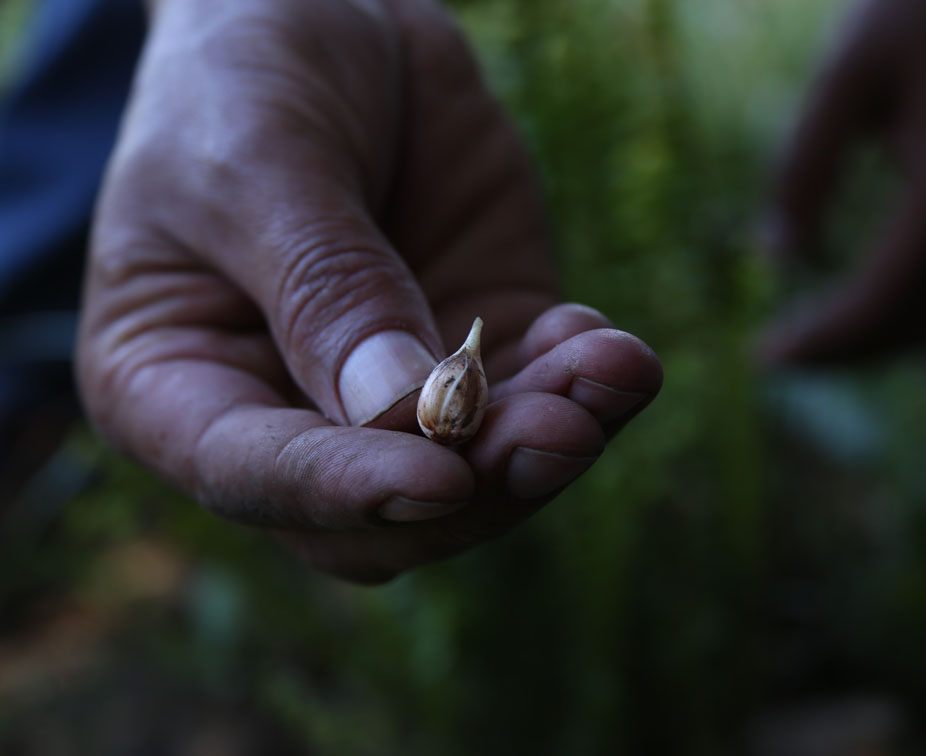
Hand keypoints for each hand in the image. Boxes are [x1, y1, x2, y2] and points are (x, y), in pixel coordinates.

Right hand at [77, 0, 661, 582]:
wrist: (332, 15)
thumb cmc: (243, 80)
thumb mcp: (259, 164)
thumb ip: (323, 286)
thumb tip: (397, 409)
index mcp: (181, 386)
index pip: (255, 475)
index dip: (346, 489)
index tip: (438, 478)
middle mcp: (291, 411)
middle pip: (385, 512)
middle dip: (478, 486)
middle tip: (558, 434)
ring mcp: (398, 388)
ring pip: (481, 472)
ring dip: (552, 439)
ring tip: (608, 377)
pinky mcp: (484, 344)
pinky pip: (543, 393)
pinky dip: (588, 385)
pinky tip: (622, 357)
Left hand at [761, 0, 925, 363]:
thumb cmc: (913, 6)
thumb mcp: (844, 78)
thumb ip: (805, 167)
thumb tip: (775, 256)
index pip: (888, 296)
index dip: (827, 339)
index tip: (766, 357)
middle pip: (920, 320)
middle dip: (846, 352)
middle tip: (773, 360)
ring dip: (879, 342)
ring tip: (810, 344)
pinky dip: (908, 315)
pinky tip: (860, 311)